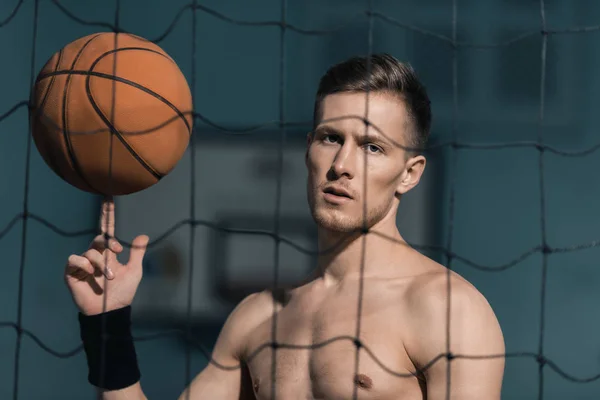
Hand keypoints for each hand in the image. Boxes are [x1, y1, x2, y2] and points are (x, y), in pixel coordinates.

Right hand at [64, 198, 148, 315]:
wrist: (111, 311)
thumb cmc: (122, 292)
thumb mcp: (134, 271)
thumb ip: (137, 254)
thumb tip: (143, 236)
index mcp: (109, 253)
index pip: (107, 230)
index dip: (107, 215)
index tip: (109, 198)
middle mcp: (95, 255)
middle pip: (98, 238)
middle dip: (108, 242)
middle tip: (117, 251)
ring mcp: (82, 263)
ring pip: (90, 251)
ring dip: (102, 263)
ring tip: (110, 277)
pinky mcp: (72, 272)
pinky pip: (74, 259)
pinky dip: (85, 264)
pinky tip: (92, 274)